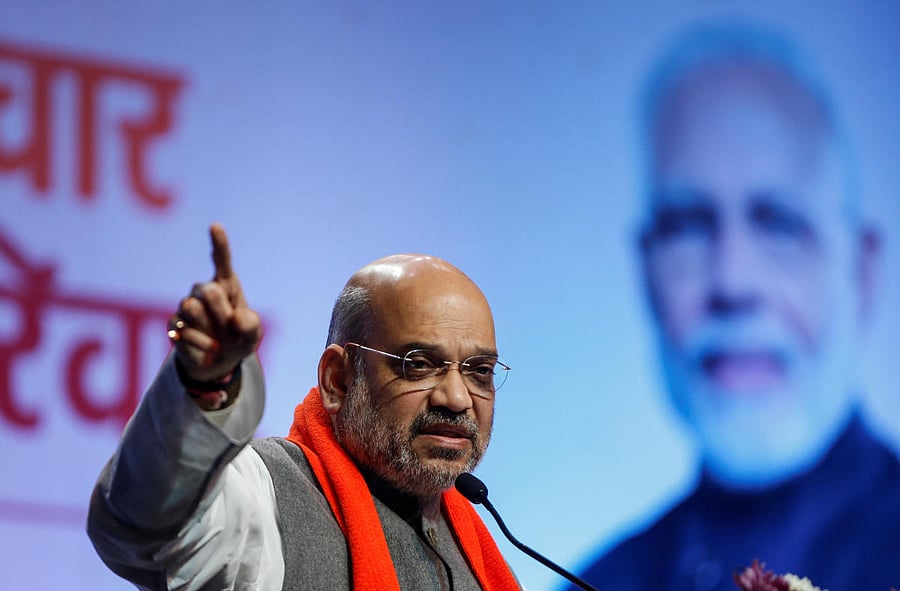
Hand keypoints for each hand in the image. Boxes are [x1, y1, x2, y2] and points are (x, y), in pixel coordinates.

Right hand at [167, 224, 261, 382]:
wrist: (219, 362)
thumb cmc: (239, 340)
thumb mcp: (252, 336)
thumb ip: (251, 326)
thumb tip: (237, 317)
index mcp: (226, 284)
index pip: (222, 260)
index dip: (219, 243)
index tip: (215, 226)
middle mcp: (204, 290)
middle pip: (208, 291)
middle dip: (221, 314)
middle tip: (229, 328)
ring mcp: (186, 305)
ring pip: (190, 307)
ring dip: (210, 328)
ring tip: (218, 337)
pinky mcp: (173, 322)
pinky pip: (183, 330)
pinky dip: (201, 344)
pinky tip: (209, 348)